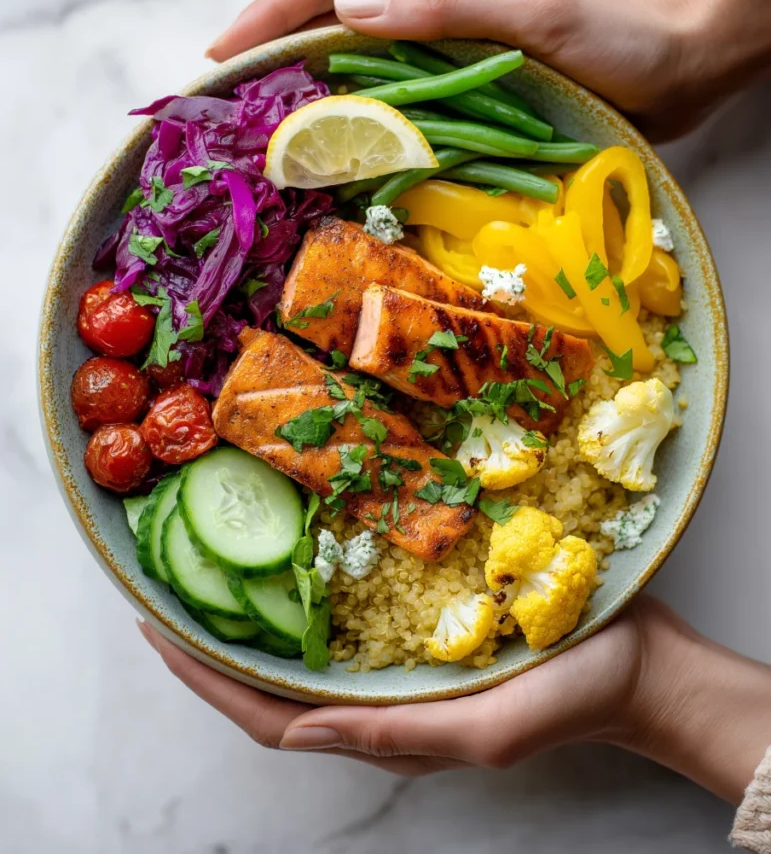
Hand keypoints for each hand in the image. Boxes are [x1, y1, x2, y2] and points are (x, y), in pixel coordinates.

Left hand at [139, 595, 770, 799]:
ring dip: (257, 615)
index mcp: (387, 729)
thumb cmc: (573, 695)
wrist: (640, 662)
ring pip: (307, 647)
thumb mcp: (489, 729)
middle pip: (276, 681)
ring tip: (219, 567)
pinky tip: (301, 552)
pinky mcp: (427, 621)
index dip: (208, 681)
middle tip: (170, 589)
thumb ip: (395, 734)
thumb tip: (301, 728)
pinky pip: (353, 612)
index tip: (158, 631)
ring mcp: (403, 659)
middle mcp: (382, 695)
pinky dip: (312, 591)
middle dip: (215, 645)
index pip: (272, 716)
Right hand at [207, 0, 770, 141]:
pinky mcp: (458, 93)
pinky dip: (350, 122)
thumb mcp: (532, 11)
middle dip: (266, 51)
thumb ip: (446, 4)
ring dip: (298, 90)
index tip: (219, 57)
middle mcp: (428, 11)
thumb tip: (348, 10)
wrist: (670, 68)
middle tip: (219, 103)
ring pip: (350, 63)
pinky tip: (329, 151)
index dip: (269, 14)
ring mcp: (441, 53)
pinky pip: (389, 102)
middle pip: (326, 20)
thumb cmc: (612, 36)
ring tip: (253, 131)